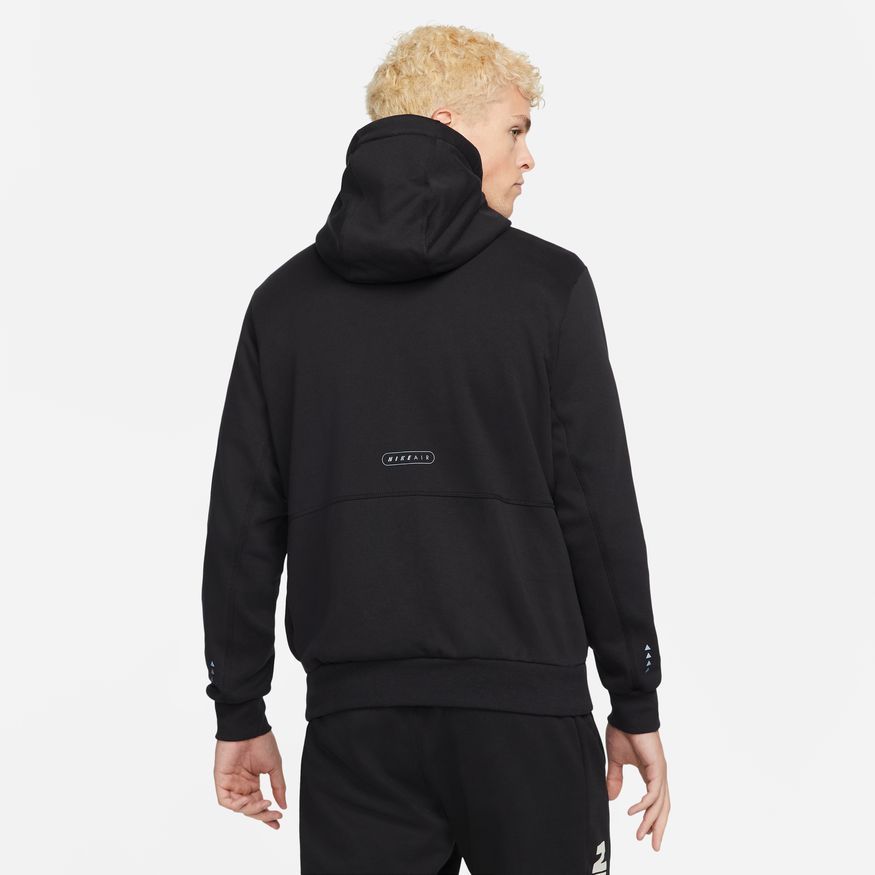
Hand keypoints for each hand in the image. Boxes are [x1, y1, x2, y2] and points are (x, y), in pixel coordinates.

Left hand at [213, 730, 287, 828]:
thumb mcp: (274, 767)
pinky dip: (236, 805)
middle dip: (263, 815)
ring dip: (252, 809)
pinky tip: (248, 801)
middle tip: (275, 815)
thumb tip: (284, 805)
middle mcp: (241, 785)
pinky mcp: (221, 780)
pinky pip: (225, 801)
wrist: (249, 727)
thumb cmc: (261, 742)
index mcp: (252, 782)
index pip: (259, 804)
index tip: (278, 823)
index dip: (267, 815)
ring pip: (239, 807)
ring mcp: (231, 783)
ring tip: (265, 804)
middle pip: (250, 809)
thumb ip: (278, 787)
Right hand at [605, 724, 669, 850]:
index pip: (655, 802)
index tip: (646, 835)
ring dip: (650, 821)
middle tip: (652, 846)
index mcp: (650, 774)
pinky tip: (633, 812)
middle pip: (662, 808)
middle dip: (657, 827)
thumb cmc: (623, 731)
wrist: (627, 713)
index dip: (652, 818)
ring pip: (659, 804)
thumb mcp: (616, 760)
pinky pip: (653, 793)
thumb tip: (612, 798)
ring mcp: (659, 772)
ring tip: (641, 835)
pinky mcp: (657, 767)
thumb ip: (615, 778)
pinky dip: (644, 805)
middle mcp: (658, 775)